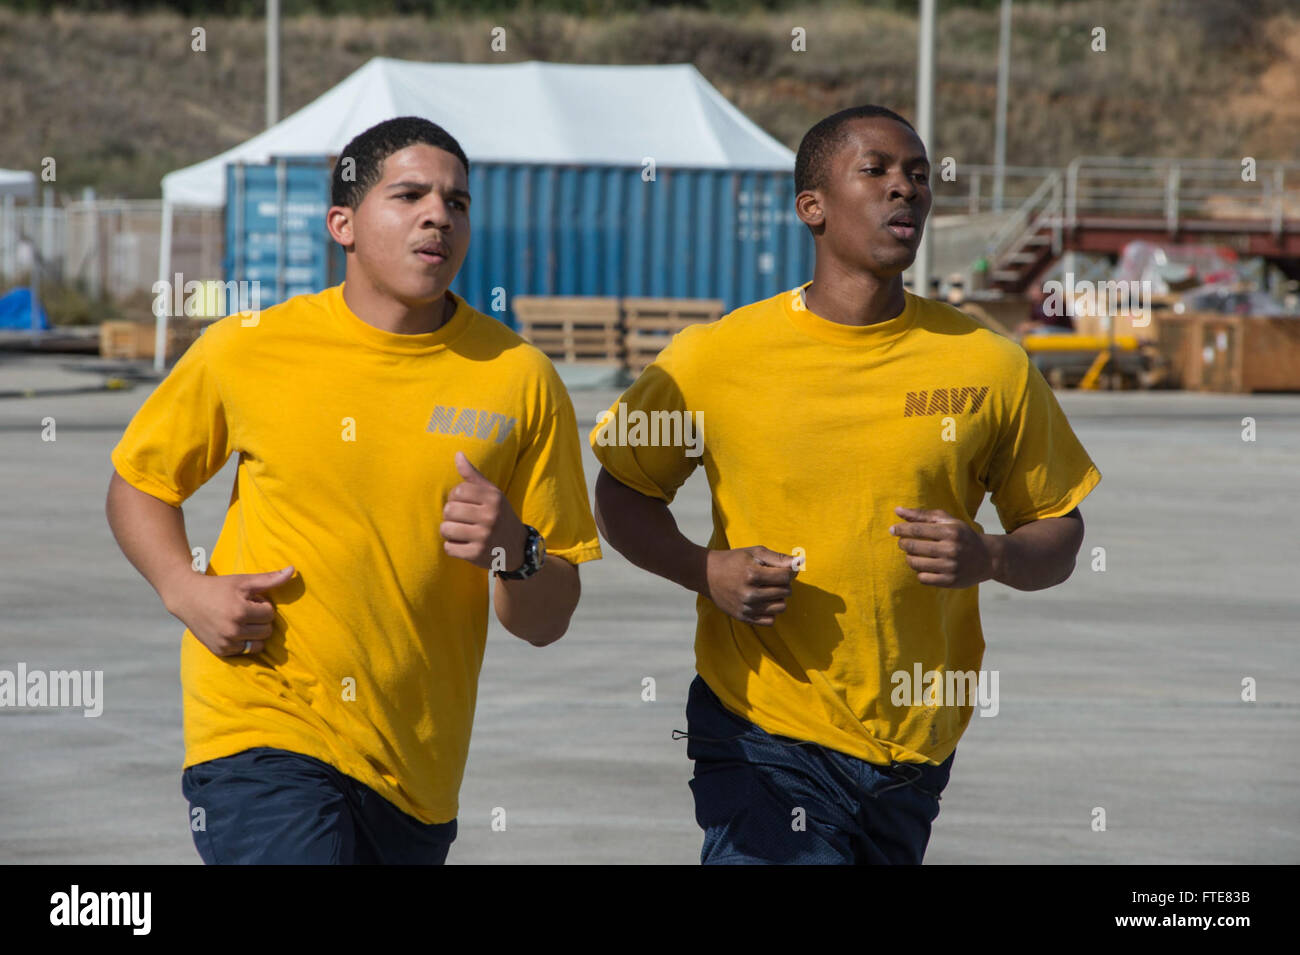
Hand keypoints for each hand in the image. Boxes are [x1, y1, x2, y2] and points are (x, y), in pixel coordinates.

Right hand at [169, 565, 294, 657]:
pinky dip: (244, 642)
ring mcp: (225, 643)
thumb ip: (270, 579)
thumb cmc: (219, 587)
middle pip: (266, 630)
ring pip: (258, 644)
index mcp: (240, 612)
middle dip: (260, 620)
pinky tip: (233, 630)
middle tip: (244, 610)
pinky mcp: (220, 651)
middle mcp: (232, 630)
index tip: (249, 600)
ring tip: (241, 621)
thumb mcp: (244, 581)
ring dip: (254, 633)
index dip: (262, 605)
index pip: (269, 614)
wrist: (187, 598)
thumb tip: (293, 570)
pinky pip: (245, 651)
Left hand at [441, 452, 525, 569]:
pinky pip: (449, 548)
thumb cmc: (499, 516)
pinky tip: (463, 545)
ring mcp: (484, 536)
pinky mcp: (477, 554)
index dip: (454, 498)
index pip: (457, 491)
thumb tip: (458, 454)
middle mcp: (490, 516)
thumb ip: (473, 476)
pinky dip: (452, 547)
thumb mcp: (492, 494)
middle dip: (450, 516)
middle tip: (461, 520)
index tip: (463, 504)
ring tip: (460, 532)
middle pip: (449, 510)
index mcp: (493, 498)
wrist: (517, 548)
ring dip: (448, 532)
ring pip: (445, 529)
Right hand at [703, 546, 798, 625]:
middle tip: (770, 578)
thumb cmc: (734, 560)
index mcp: (752, 574)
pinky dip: (770, 611)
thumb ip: (779, 558)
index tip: (780, 569)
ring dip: (778, 598)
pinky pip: (770, 621)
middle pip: (786, 592)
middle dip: (783, 584)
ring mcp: (746, 607)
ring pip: (781, 607)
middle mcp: (749, 593)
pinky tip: (762, 601)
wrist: (707, 575)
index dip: (788, 571)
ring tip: (767, 590)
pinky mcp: (743, 617)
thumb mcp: (755, 552)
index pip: (786, 577)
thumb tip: (800, 562)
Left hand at [890, 506, 992, 587]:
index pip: (917, 529)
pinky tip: (925, 567)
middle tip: (903, 542)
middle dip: (903, 543)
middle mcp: (951, 549)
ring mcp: (951, 566)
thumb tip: (897, 510)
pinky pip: (923, 578)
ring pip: (915, 564)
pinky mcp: (950, 581)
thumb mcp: (947, 521)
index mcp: (950, 531)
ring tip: (913, 554)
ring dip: (910, 558)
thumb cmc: (962, 536)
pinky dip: (919, 572)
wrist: (988, 558)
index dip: (901, 529)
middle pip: (913, 547)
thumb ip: (922, 515)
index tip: (892, 530)